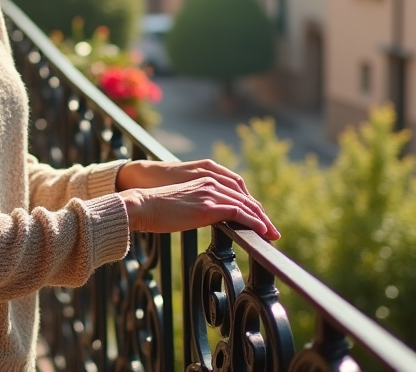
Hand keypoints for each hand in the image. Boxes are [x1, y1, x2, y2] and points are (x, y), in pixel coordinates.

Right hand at [116, 159, 279, 240]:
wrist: (142, 205)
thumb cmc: (156, 209)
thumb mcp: (183, 203)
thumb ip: (197, 206)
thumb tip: (203, 218)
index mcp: (206, 180)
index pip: (237, 193)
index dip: (251, 208)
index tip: (260, 222)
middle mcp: (212, 183)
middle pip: (246, 199)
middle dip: (261, 215)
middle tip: (273, 231)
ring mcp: (211, 194)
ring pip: (246, 206)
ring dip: (262, 221)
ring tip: (272, 236)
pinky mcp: (209, 207)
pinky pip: (239, 214)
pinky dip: (254, 223)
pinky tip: (263, 232)